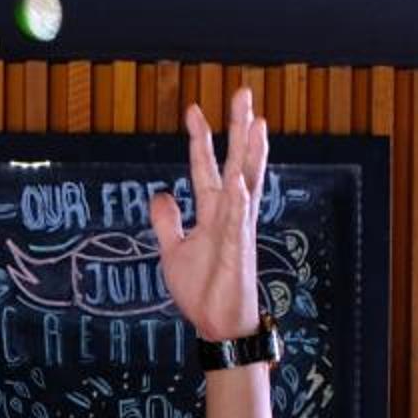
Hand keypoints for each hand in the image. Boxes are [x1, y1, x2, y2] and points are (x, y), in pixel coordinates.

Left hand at [149, 87, 268, 344]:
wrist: (215, 325)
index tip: (193, 110)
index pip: (206, 167)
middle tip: (242, 92)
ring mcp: (238, 230)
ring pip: (248, 183)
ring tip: (257, 122)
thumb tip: (160, 193)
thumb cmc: (202, 290)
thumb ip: (167, 222)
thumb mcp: (173, 250)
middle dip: (238, 128)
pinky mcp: (239, 252)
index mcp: (214, 212)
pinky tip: (240, 181)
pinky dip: (240, 202)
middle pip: (236, 162)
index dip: (200, 139)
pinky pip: (239, 223)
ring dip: (252, 154)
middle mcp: (230, 214)